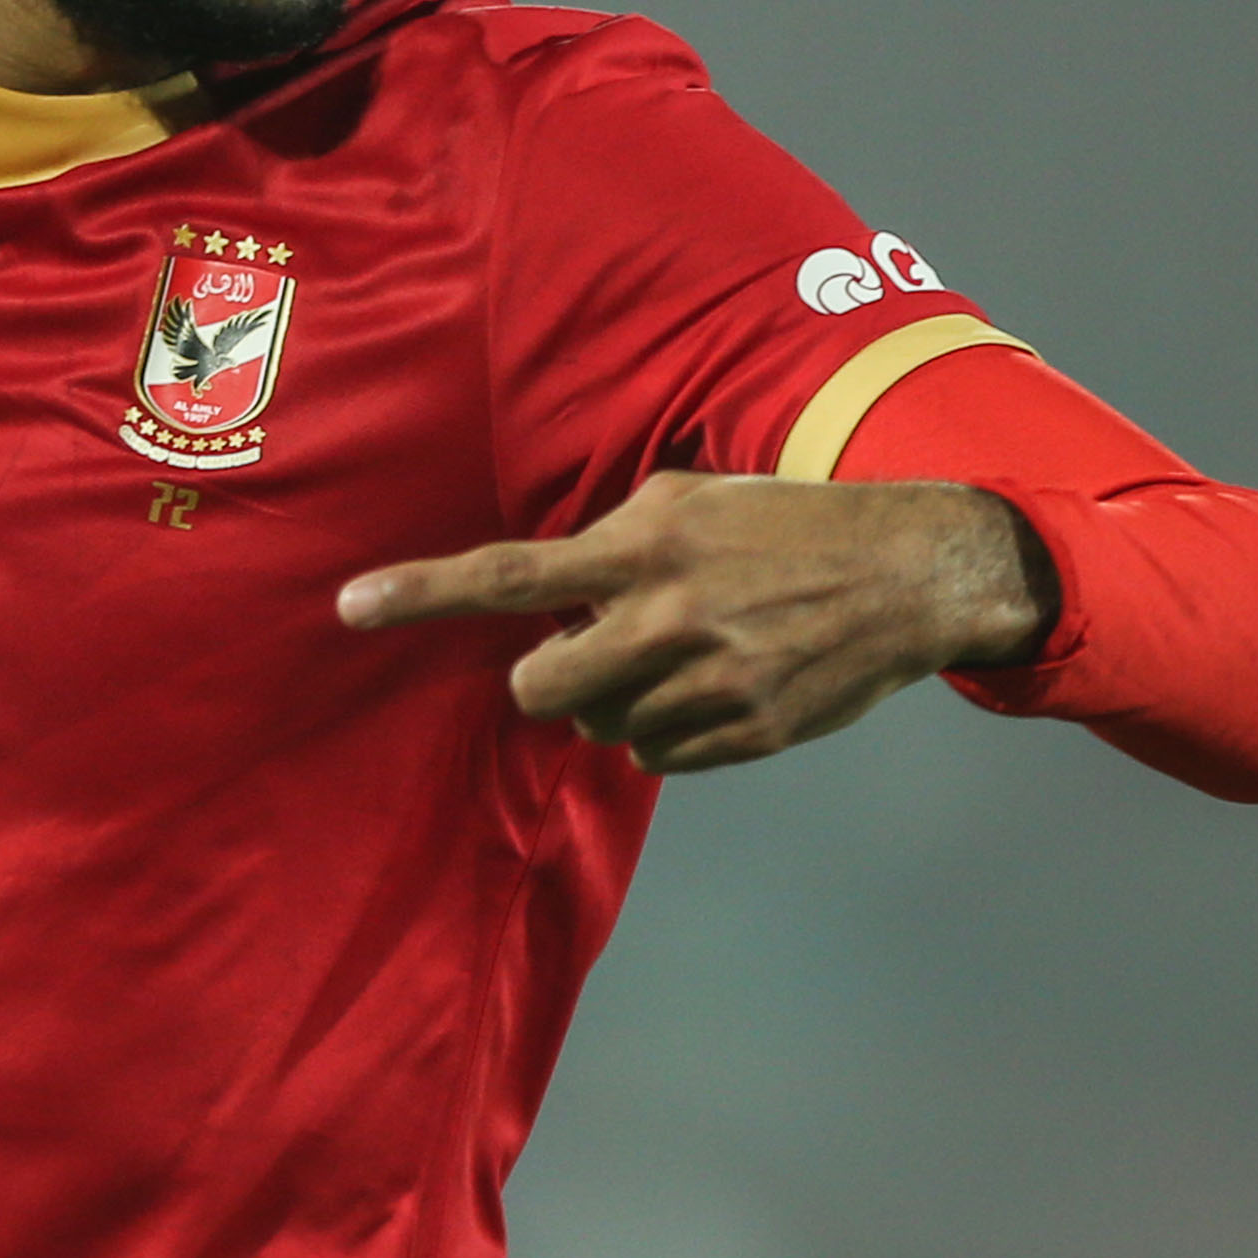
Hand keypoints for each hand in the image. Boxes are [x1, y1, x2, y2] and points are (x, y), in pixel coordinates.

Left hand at [335, 471, 1048, 774]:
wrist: (908, 573)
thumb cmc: (784, 528)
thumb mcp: (692, 502)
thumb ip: (610, 546)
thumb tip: (543, 603)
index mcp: (645, 547)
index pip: (510, 574)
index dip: (423, 592)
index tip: (349, 605)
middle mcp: (666, 618)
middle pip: (541, 688)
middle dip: (553, 677)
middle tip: (596, 648)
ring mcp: (706, 683)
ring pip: (603, 727)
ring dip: (621, 700)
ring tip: (687, 654)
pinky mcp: (744, 735)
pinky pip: (656, 755)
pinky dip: (668, 730)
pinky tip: (717, 686)